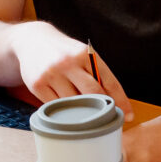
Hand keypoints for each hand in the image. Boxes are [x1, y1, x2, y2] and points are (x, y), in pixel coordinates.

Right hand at [11, 22, 131, 106]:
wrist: (32, 40)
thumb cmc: (65, 52)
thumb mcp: (84, 55)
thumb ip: (98, 74)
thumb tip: (116, 103)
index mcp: (86, 54)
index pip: (109, 82)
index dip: (121, 101)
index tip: (128, 116)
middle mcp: (69, 62)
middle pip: (93, 93)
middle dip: (103, 110)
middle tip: (107, 120)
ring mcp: (52, 73)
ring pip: (74, 103)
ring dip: (82, 112)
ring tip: (85, 115)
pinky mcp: (37, 84)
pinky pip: (56, 106)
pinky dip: (64, 111)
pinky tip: (67, 111)